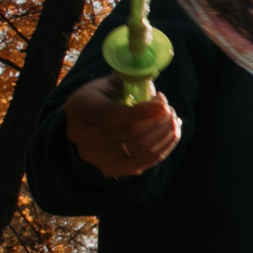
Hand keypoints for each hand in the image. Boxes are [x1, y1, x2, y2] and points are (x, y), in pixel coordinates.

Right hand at [63, 75, 181, 177]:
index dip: (139, 111)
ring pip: (141, 148)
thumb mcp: (112, 84)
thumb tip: (157, 96)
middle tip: (168, 108)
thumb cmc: (103, 98)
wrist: (87, 123)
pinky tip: (172, 132)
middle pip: (129, 132)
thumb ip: (132, 84)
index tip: (162, 106)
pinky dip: (164, 146)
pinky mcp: (111, 168)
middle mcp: (82, 135)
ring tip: (173, 119)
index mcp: (79, 108)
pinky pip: (145, 161)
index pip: (109, 114)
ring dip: (164, 133)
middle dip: (157, 119)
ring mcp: (95, 156)